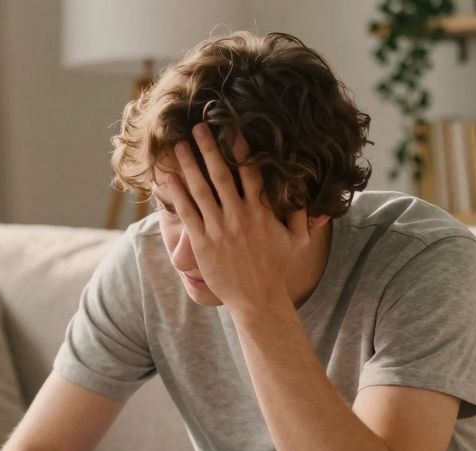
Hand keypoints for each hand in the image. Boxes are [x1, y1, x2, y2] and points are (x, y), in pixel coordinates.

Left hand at [162, 123, 311, 312]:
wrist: (257, 299)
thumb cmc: (276, 269)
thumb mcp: (297, 240)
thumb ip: (300, 213)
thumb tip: (306, 190)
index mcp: (261, 211)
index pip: (249, 171)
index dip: (239, 147)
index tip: (230, 127)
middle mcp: (239, 215)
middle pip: (222, 173)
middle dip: (209, 147)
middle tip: (198, 126)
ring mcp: (219, 228)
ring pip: (201, 189)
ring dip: (189, 164)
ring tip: (178, 145)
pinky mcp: (203, 243)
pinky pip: (188, 213)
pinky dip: (178, 194)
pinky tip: (169, 178)